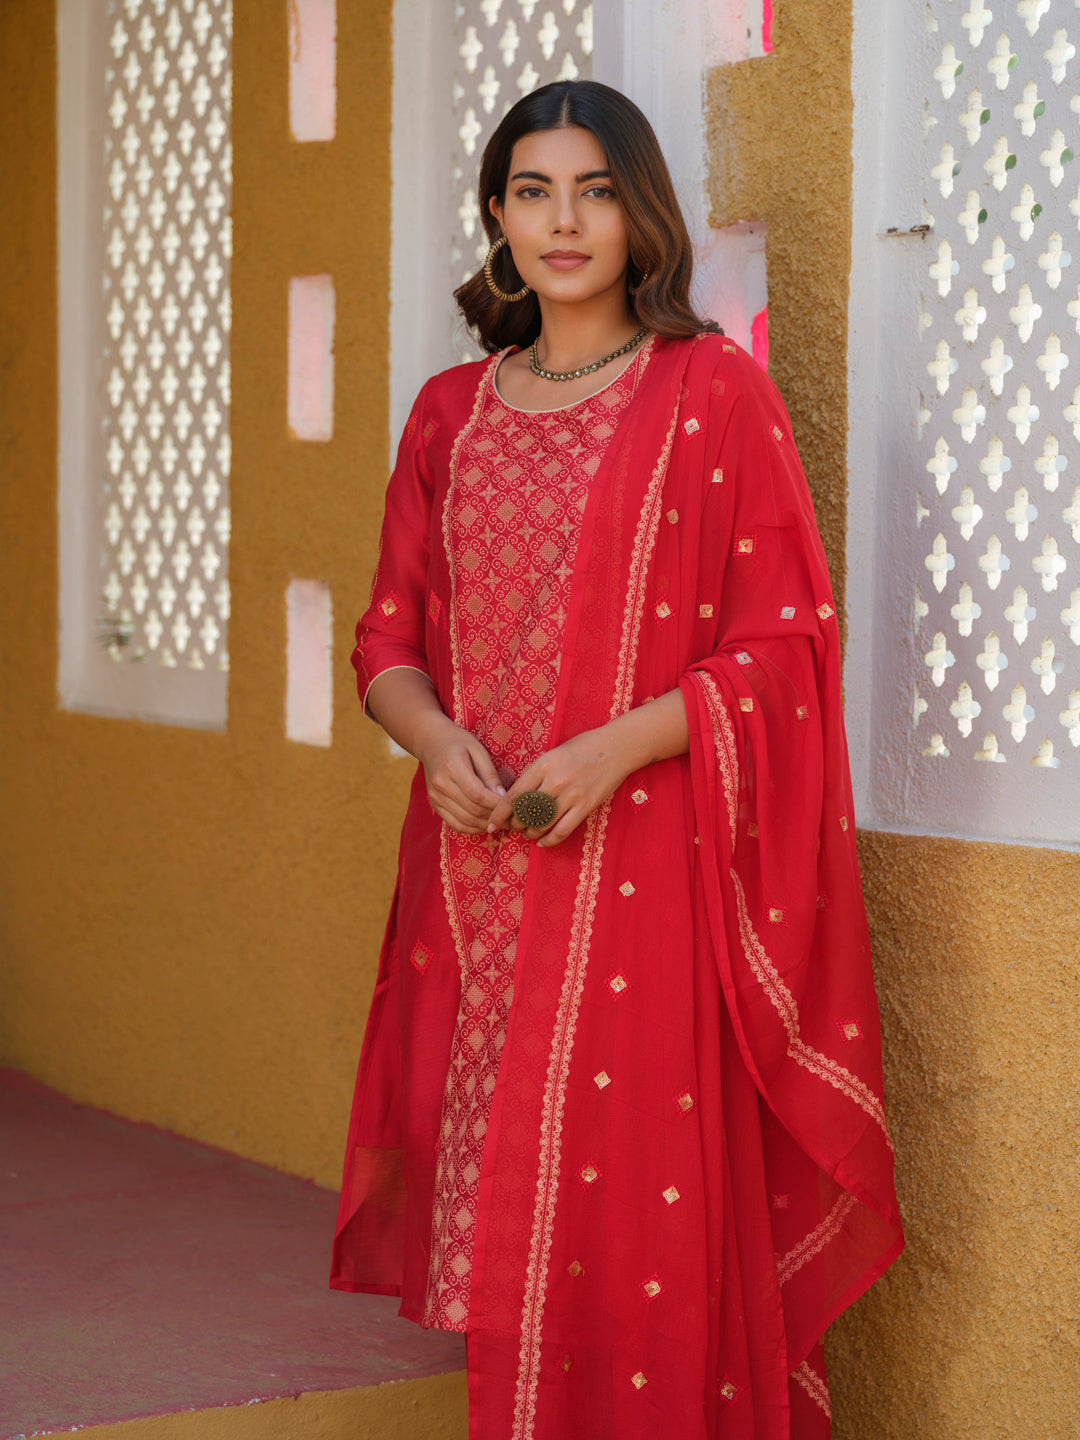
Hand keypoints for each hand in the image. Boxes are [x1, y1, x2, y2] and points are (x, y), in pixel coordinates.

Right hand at [417, 719, 505, 834]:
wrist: (431, 743)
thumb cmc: (458, 742)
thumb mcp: (478, 750)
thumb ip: (490, 774)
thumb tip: (503, 797)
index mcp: (452, 767)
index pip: (478, 795)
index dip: (497, 805)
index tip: (513, 806)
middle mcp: (441, 785)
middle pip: (472, 810)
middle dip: (495, 817)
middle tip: (512, 818)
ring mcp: (435, 797)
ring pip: (465, 821)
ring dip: (485, 825)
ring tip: (501, 822)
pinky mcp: (434, 805)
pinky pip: (455, 824)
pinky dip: (472, 829)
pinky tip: (485, 824)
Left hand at [486, 726, 635, 846]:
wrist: (616, 747)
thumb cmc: (583, 747)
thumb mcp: (554, 753)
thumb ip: (536, 773)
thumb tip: (518, 796)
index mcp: (543, 764)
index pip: (514, 795)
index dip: (499, 814)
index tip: (492, 823)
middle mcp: (555, 780)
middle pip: (525, 813)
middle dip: (515, 825)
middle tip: (513, 827)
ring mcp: (571, 795)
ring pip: (542, 824)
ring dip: (531, 833)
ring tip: (528, 834)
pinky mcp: (585, 806)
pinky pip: (562, 831)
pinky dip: (549, 840)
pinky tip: (543, 842)